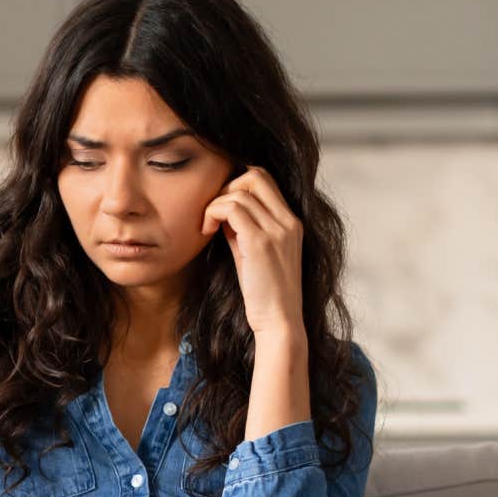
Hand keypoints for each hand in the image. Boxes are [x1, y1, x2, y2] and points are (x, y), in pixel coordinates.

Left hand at [201, 165, 305, 339]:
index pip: (265, 179)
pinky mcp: (260, 242)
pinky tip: (206, 232)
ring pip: (240, 190)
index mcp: (291, 222)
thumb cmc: (264, 293)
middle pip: (255, 175)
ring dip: (215, 204)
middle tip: (213, 214)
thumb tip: (224, 211)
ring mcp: (277, 230)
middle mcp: (288, 221)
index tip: (222, 210)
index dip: (237, 186)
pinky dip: (213, 214)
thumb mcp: (254, 253)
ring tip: (207, 228)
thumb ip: (244, 229)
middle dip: (227, 187)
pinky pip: (232, 209)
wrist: (279, 321)